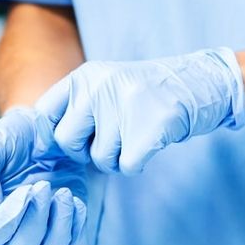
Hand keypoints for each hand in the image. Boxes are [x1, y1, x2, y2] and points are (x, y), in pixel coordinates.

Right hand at [0, 107, 88, 244]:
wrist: (50, 128)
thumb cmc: (15, 137)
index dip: (9, 219)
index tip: (27, 189)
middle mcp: (10, 234)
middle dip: (35, 223)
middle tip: (45, 186)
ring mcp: (40, 237)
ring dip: (59, 230)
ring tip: (64, 194)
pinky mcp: (66, 231)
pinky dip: (78, 231)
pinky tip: (76, 201)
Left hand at [36, 47, 244, 174]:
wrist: (201, 81)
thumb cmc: (148, 92)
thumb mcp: (106, 84)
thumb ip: (77, 106)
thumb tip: (43, 141)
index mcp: (84, 77)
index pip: (44, 113)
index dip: (54, 133)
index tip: (74, 139)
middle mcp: (98, 89)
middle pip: (66, 142)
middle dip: (85, 151)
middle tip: (110, 140)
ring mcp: (123, 108)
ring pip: (98, 160)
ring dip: (117, 158)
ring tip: (135, 135)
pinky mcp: (147, 130)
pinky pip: (125, 167)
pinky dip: (137, 164)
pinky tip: (149, 144)